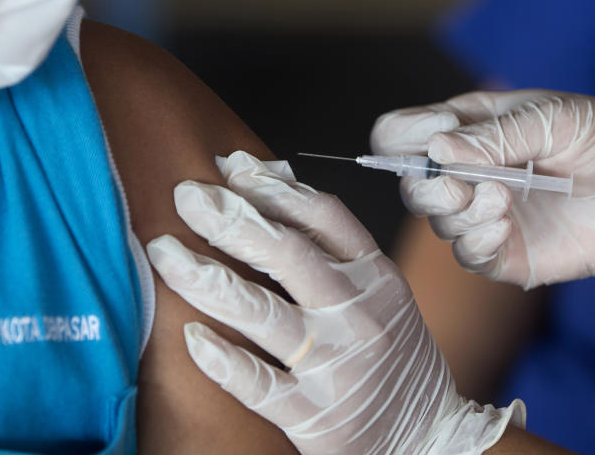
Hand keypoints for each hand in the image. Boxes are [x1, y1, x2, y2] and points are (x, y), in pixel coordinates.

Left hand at [146, 151, 523, 454]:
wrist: (429, 438)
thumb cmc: (393, 356)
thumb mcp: (381, 292)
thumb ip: (334, 249)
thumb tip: (270, 186)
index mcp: (376, 277)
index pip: (325, 216)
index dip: (274, 186)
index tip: (232, 167)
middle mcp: (358, 315)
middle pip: (288, 253)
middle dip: (231, 218)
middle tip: (187, 195)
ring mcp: (336, 366)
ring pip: (262, 312)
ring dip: (207, 277)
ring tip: (165, 252)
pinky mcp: (315, 416)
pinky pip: (259, 384)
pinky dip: (222, 358)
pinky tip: (190, 336)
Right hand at [371, 90, 594, 292]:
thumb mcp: (555, 119)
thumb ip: (496, 136)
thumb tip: (437, 150)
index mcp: (468, 128)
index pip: (400, 132)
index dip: (403, 137)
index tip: (439, 138)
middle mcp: (467, 172)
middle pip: (409, 183)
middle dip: (428, 187)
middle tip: (465, 186)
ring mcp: (483, 213)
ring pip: (436, 220)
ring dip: (461, 212)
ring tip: (505, 200)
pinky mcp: (503, 252)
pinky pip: (466, 255)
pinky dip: (476, 242)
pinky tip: (504, 227)